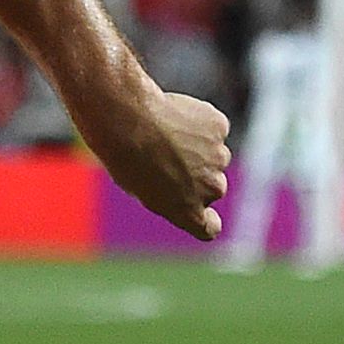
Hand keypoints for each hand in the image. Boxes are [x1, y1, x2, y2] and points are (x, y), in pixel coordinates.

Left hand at [85, 85, 231, 241]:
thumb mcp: (140, 189)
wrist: (128, 121)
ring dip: (198, 147)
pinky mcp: (219, 128)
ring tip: (166, 134)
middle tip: (167, 155)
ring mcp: (219, 157)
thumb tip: (175, 184)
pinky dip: (200, 122)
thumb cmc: (123, 157)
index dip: (205, 217)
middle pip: (211, 184)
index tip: (194, 205)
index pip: (210, 227)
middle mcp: (212, 189)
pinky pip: (213, 127)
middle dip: (196, 173)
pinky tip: (174, 116)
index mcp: (190, 212)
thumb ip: (167, 193)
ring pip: (213, 154)